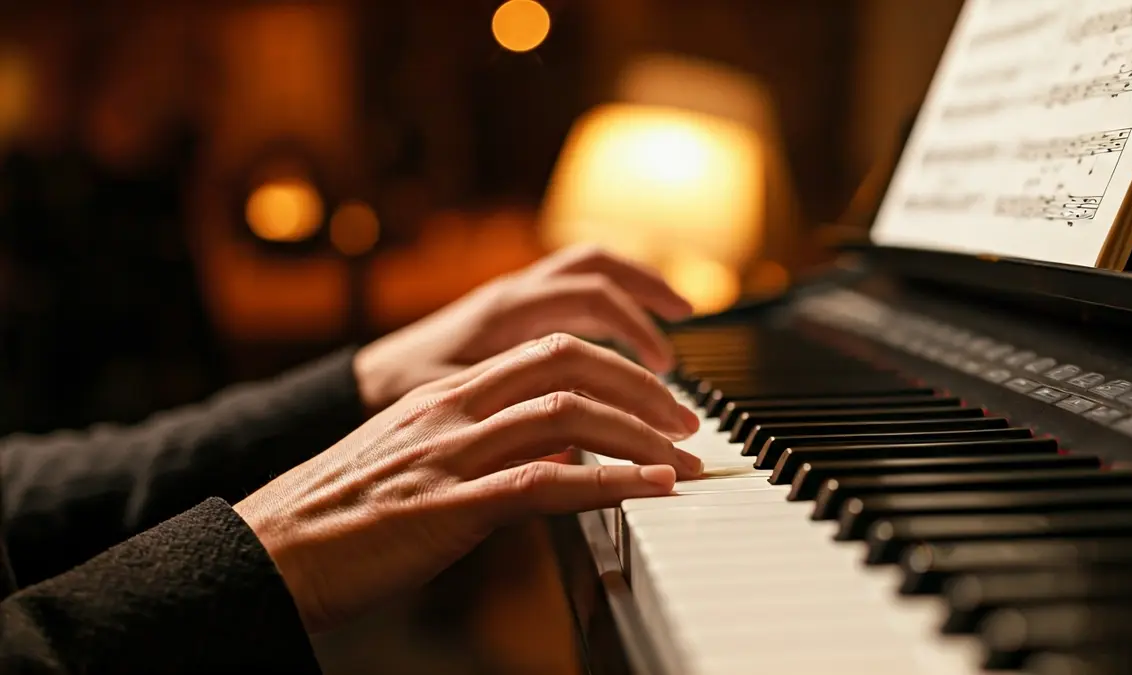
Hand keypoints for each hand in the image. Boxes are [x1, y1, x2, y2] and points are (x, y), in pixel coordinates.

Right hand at [234, 333, 702, 633]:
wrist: (269, 550)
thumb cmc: (337, 512)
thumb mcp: (411, 456)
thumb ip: (476, 440)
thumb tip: (548, 450)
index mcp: (444, 393)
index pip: (548, 350)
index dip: (614, 362)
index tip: (655, 390)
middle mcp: (452, 409)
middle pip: (569, 364)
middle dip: (640, 385)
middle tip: (687, 417)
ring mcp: (450, 454)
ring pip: (567, 416)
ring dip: (639, 434)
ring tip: (685, 457)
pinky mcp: (449, 507)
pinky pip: (545, 481)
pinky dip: (610, 483)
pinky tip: (652, 488)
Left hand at [353, 244, 692, 413]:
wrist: (361, 384)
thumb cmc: (396, 400)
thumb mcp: (454, 413)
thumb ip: (516, 425)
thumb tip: (579, 452)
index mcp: (499, 315)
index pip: (588, 303)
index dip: (636, 336)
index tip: (664, 380)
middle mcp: (510, 294)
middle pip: (596, 270)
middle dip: (648, 299)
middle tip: (682, 341)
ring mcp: (512, 295)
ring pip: (587, 266)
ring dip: (636, 286)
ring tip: (678, 312)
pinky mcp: (513, 309)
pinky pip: (573, 285)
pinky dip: (612, 299)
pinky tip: (629, 330)